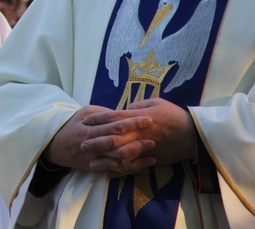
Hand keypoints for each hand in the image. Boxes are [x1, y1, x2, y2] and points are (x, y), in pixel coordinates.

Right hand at [43, 105, 154, 173]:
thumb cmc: (73, 125)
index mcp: (89, 124)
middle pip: (116, 138)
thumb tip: (123, 113)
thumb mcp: (84, 113)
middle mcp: (90, 139)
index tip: (147, 118)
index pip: (112, 120)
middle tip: (153, 133)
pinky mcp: (94, 166)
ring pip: (116, 155)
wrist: (54, 144)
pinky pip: (115, 169)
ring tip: (152, 149)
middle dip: (136, 136)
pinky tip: (145, 167)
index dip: (130, 120)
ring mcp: (92, 154)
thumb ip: (103, 113)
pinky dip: (130, 169)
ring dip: (136, 153)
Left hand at [81, 98, 195, 175]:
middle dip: (96, 142)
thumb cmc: (174, 115)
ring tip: (90, 164)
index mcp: (140, 118)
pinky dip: (120, 171)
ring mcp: (145, 149)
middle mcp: (140, 134)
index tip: (85, 120)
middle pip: (114, 139)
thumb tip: (123, 109)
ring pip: (121, 156)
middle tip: (81, 144)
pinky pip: (133, 167)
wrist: (194, 135)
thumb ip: (137, 105)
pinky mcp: (151, 160)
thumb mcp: (156, 102)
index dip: (98, 119)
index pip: (114, 118)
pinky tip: (108, 173)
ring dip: (105, 161)